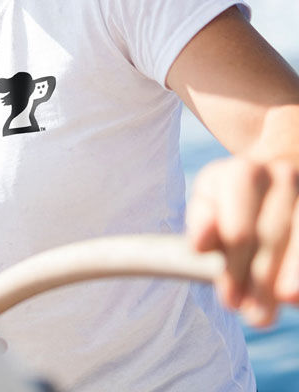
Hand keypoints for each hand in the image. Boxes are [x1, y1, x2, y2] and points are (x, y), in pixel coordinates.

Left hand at [187, 156, 298, 325]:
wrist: (278, 177)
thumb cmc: (235, 198)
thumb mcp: (211, 200)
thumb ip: (201, 221)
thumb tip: (199, 245)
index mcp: (244, 172)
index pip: (239, 231)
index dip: (233, 268)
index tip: (229, 298)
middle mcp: (283, 176)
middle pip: (271, 242)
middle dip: (258, 282)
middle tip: (250, 316)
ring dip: (286, 285)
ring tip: (266, 316)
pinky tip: (293, 300)